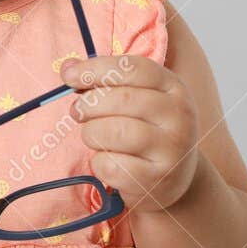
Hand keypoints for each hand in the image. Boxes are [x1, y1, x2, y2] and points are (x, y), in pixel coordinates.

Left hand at [61, 54, 199, 213]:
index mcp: (173, 87)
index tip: (69, 76)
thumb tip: (68, 68)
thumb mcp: (137, 99)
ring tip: (94, 136)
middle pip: (122, 99)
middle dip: (88, 105)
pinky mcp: (156, 180)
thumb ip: (105, 81)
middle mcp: (178, 115)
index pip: (133, 69)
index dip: (96, 69)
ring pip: (114, 132)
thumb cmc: (147, 130)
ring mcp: (172, 150)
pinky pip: (111, 166)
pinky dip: (99, 163)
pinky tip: (108, 162)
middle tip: (77, 112)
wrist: (174, 177)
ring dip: (92, 134)